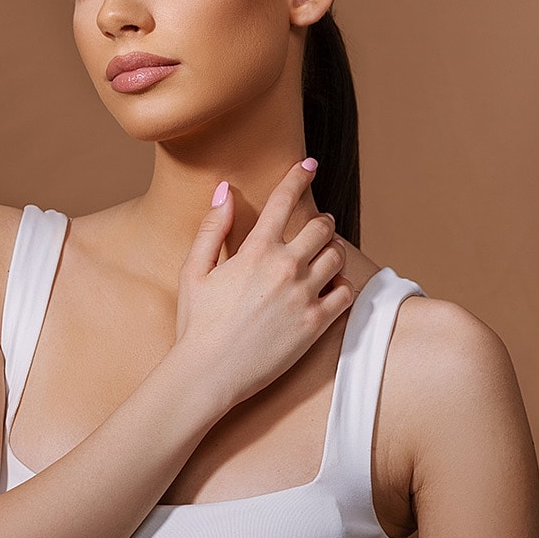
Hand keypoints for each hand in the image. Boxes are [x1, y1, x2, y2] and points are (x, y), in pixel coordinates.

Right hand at [174, 159, 354, 412]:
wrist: (209, 373)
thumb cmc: (196, 322)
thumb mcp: (193, 270)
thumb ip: (212, 228)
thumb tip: (224, 190)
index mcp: (255, 252)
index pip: (283, 201)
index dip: (298, 177)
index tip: (309, 164)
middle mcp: (285, 268)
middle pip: (321, 228)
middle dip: (322, 222)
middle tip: (318, 226)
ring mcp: (304, 297)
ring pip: (337, 257)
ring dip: (333, 250)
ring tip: (323, 256)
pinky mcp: (316, 325)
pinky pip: (345, 293)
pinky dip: (341, 285)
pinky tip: (329, 287)